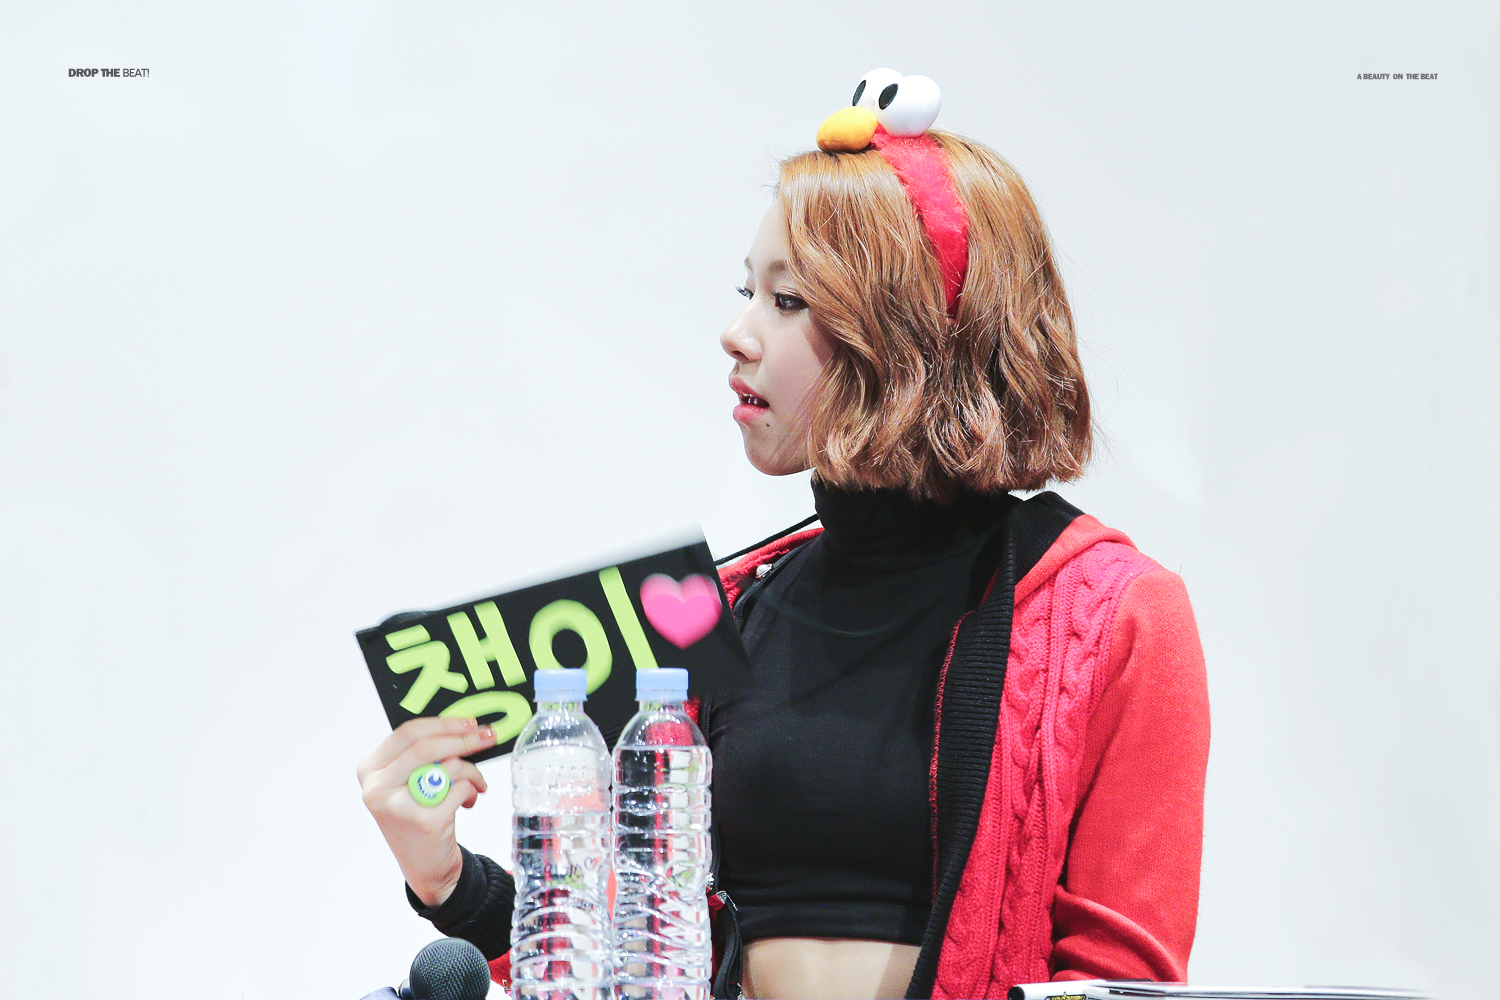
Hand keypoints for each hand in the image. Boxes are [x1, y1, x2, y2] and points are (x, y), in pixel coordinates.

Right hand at [357, 716, 497, 906]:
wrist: (424, 866)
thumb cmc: (418, 815)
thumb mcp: (406, 782)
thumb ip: (420, 755)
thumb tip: (461, 725)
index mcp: (369, 770)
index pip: (407, 733)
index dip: (442, 723)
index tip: (467, 722)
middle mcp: (377, 788)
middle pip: (427, 746)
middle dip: (464, 738)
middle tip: (488, 735)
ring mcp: (398, 806)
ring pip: (448, 766)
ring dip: (472, 771)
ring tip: (477, 783)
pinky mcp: (424, 821)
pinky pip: (460, 788)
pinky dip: (472, 790)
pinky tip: (469, 801)